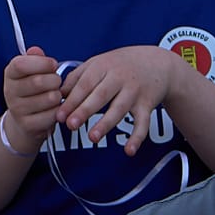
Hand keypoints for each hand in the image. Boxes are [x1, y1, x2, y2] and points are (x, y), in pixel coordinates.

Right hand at [2, 46, 61, 152]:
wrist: (24, 120)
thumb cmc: (32, 90)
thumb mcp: (31, 71)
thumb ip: (35, 59)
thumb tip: (36, 50)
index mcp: (10, 74)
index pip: (21, 65)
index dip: (41, 63)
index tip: (53, 64)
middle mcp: (9, 92)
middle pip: (38, 82)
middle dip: (55, 80)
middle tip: (57, 81)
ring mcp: (17, 110)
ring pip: (49, 98)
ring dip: (58, 96)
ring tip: (55, 95)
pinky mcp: (28, 125)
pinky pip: (52, 115)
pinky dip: (59, 111)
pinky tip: (54, 108)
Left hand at [57, 46, 177, 155]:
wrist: (156, 63)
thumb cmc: (120, 65)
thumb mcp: (98, 63)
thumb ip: (78, 77)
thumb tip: (58, 95)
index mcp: (103, 66)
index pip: (85, 84)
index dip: (72, 100)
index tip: (59, 115)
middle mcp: (119, 78)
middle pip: (100, 95)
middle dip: (84, 110)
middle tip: (70, 125)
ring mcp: (134, 91)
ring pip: (119, 109)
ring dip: (106, 124)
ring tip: (92, 137)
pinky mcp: (147, 105)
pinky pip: (143, 123)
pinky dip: (137, 138)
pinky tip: (129, 151)